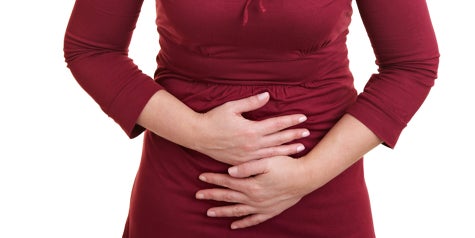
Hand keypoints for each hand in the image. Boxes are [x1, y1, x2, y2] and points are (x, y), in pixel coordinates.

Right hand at [193, 92, 309, 164]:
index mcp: (251, 129)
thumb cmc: (213, 119)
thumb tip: (267, 95)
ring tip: (300, 147)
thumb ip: (251, 102)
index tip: (303, 117)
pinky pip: (262, 162)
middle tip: (308, 132)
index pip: (277, 124)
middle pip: (278, 139)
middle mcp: (252, 144)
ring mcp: (247, 155)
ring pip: (273, 153)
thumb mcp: (231, 107)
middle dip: (294, 135)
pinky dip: (274, 159)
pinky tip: (281, 159)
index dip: (291, 120)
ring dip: (288, 149)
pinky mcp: (242, 162)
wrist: (198, 136)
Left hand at [195, 156, 316, 228]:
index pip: (227, 181)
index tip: (200, 176)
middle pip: (228, 197)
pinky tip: (234, 226)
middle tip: (197, 195)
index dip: (213, 178)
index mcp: (251, 184)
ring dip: (222, 211)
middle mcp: (254, 198)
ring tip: (209, 212)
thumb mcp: (267, 161)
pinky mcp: (270, 211)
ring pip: (237, 210)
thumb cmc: (287, 165)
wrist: (306, 178)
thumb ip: (248, 166)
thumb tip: (229, 171)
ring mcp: (261, 207)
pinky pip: (253, 220)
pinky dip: (243, 223)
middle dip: (212, 195)